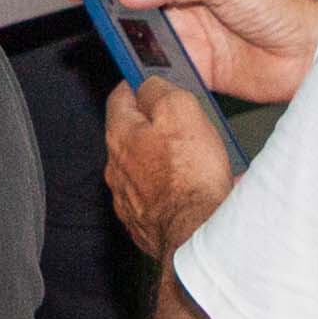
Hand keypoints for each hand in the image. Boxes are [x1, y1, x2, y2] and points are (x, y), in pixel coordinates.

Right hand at [68, 0, 317, 105]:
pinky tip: (140, 76)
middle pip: (133, 5)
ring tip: (116, 48)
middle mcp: (187, 4)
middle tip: (92, 20)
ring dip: (128, 44)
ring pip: (145, 40)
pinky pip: (164, 72)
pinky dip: (148, 75)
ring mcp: (193, 39)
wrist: (313, 52)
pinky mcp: (201, 70)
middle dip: (108, 10)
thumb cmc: (282, 7)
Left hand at [100, 59, 242, 263]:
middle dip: (156, 128)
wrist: (196, 237)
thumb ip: (159, 91)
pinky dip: (175, 194)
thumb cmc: (190, 178)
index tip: (149, 81)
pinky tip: (198, 194)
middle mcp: (117, 170)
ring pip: (146, 171)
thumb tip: (149, 85)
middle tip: (185, 125)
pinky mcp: (145, 225)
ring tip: (200, 164)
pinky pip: (159, 200)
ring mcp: (129, 201)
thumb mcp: (180, 110)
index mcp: (120, 137)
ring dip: (167, 163)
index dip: (137, 85)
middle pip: (133, 136)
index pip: (119, 98)